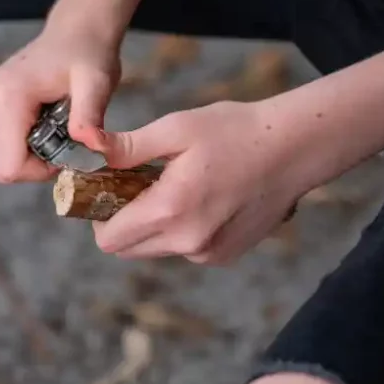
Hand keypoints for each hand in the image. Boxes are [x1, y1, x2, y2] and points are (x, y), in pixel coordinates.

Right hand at [0, 19, 119, 182]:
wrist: (73, 33)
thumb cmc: (87, 55)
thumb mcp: (97, 84)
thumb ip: (90, 115)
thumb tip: (90, 144)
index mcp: (6, 98)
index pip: (9, 167)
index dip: (40, 170)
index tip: (65, 149)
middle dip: (33, 165)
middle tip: (61, 141)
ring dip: (23, 157)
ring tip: (51, 131)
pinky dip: (14, 147)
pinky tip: (37, 127)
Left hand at [93, 101, 304, 264]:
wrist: (295, 148)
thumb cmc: (236, 131)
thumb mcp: (177, 128)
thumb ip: (128, 147)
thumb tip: (88, 149)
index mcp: (170, 210)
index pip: (109, 239)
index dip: (99, 215)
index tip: (109, 188)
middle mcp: (187, 242)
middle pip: (128, 249)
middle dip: (124, 220)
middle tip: (139, 183)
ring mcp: (208, 253)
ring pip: (156, 250)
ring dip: (153, 225)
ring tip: (176, 186)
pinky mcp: (224, 255)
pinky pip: (185, 249)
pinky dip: (181, 230)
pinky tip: (202, 197)